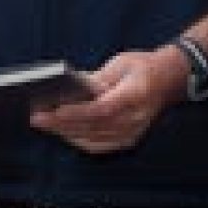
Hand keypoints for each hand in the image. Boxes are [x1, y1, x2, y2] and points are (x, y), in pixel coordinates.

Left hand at [29, 55, 154, 155]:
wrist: (170, 80)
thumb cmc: (143, 67)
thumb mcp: (121, 62)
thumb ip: (97, 78)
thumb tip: (71, 90)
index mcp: (136, 95)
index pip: (101, 109)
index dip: (75, 112)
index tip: (51, 110)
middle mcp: (136, 118)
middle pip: (92, 127)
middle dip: (61, 124)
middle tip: (36, 117)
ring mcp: (133, 133)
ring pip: (92, 140)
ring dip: (65, 133)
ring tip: (43, 123)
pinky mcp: (128, 140)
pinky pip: (98, 146)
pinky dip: (77, 139)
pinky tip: (60, 131)